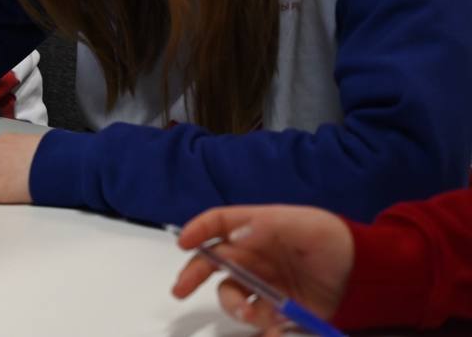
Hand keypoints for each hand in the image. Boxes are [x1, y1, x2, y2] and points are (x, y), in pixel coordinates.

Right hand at [172, 204, 353, 334]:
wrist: (368, 277)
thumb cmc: (333, 240)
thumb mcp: (302, 225)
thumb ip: (267, 227)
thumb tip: (235, 236)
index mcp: (256, 229)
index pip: (218, 224)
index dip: (198, 230)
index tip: (183, 243)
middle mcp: (254, 256)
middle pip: (214, 263)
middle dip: (193, 275)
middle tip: (181, 289)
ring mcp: (265, 284)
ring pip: (233, 296)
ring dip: (233, 307)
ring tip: (251, 316)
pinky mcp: (280, 311)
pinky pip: (260, 321)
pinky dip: (261, 329)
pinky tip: (271, 331)